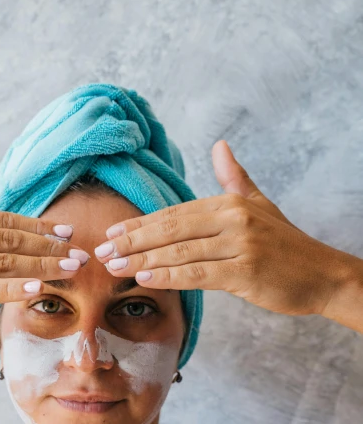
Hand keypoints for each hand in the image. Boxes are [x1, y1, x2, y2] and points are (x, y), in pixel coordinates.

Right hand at [0, 150, 88, 338]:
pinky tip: (37, 289)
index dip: (38, 226)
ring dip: (42, 267)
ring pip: (3, 264)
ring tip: (72, 269)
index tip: (67, 232)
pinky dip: (12, 288)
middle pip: (9, 240)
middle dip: (50, 247)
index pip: (1, 220)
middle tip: (82, 253)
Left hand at [93, 140, 347, 317]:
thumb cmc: (287, 244)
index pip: (175, 212)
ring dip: (142, 258)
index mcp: (230, 203)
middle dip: (132, 240)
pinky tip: (145, 277)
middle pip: (171, 228)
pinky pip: (198, 274)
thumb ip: (235, 178)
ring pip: (180, 250)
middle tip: (102, 250)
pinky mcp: (245, 271)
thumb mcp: (260, 205)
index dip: (141, 222)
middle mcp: (233, 218)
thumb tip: (220, 145)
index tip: (113, 231)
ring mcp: (240, 244)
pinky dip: (169, 275)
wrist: (323, 275)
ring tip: (114, 266)